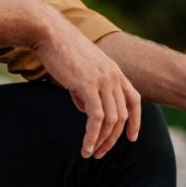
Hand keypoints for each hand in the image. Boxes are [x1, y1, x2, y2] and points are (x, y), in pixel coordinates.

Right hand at [34, 19, 141, 158]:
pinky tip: (85, 147)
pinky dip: (92, 136)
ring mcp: (103, 80)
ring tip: (91, 153)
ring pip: (111, 120)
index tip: (131, 138)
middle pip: (122, 115)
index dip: (135, 121)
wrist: (50, 33)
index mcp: (114, 71)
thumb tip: (85, 109)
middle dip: (113, 139)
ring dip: (102, 141)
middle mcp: (113, 76)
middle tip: (100, 152)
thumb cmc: (61, 50)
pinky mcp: (88, 85)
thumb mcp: (81, 70)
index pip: (134, 99)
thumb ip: (87, 89)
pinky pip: (96, 118)